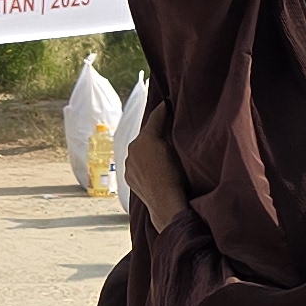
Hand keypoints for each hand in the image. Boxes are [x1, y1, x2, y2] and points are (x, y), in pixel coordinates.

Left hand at [121, 107, 185, 231]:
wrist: (165, 202)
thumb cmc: (175, 175)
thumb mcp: (177, 149)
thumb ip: (170, 133)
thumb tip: (168, 123)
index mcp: (146, 138)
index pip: (155, 118)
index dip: (162, 110)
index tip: (166, 103)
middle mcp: (133, 148)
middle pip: (145, 136)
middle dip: (154, 134)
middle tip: (165, 134)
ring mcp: (128, 163)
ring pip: (139, 151)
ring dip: (147, 151)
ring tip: (159, 156)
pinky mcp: (128, 176)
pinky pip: (136, 165)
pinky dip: (143, 164)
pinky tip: (153, 170)